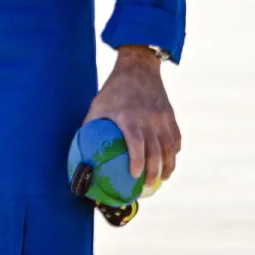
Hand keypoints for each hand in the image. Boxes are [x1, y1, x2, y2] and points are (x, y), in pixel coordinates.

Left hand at [84, 46, 180, 185]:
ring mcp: (162, 117)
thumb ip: (90, 128)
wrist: (139, 68)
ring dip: (168, 165)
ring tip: (163, 179)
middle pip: (156, 150)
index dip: (137, 161)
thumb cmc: (113, 90)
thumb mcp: (97, 106)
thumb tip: (79, 151)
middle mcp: (149, 119)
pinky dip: (174, 151)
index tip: (134, 176)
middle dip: (154, 172)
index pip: (137, 143)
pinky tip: (170, 160)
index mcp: (129, 117)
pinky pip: (175, 137)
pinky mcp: (170, 115)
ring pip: (170, 147)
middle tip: (147, 186)